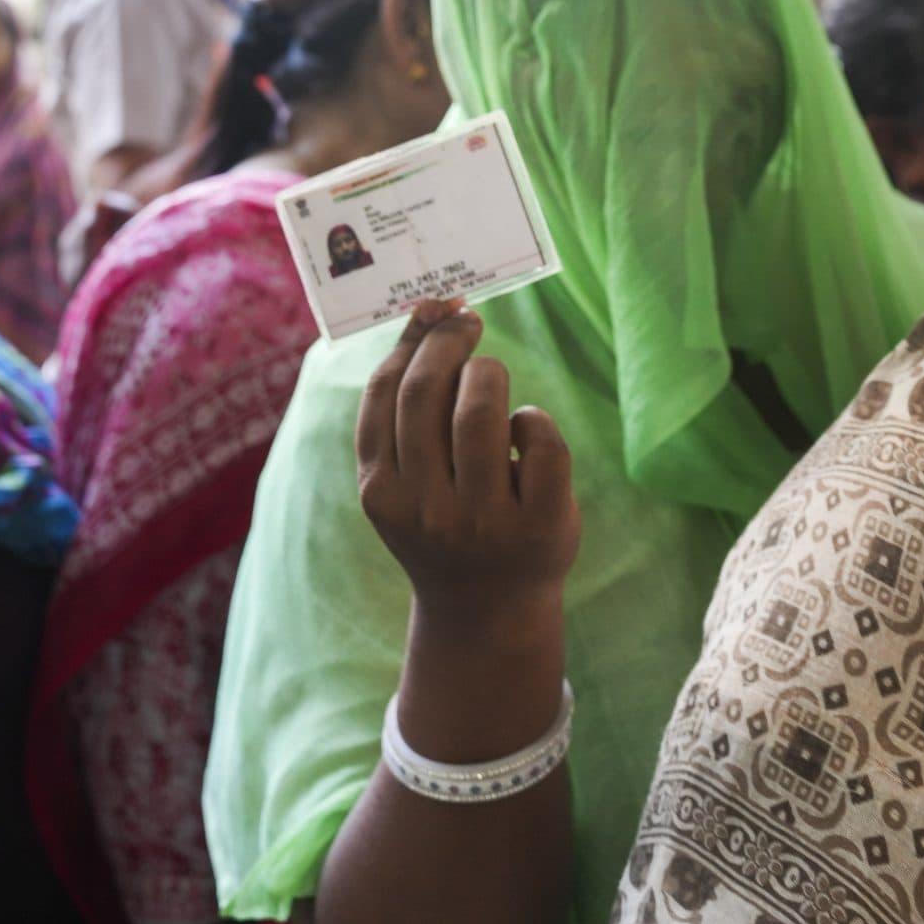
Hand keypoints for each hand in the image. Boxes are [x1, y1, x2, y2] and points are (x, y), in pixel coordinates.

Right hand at [357, 300, 580, 631]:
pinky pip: (540, 441)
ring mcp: (484, 523)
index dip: (412, 340)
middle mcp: (426, 510)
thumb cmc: (447, 522)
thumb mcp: (407, 481)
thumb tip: (430, 311)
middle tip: (469, 324)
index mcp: (381, 493)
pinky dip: (533, 419)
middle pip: (429, 394)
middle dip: (451, 342)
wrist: (488, 613)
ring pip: (482, 411)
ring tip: (492, 378)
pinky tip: (525, 428)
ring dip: (490, 375)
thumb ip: (408, 411)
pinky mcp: (542, 527)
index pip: (386, 394)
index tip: (435, 311)